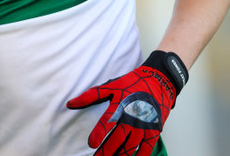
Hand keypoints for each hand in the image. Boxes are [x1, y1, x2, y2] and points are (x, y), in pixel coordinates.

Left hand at [67, 51, 187, 155]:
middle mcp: (132, 117)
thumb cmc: (132, 84)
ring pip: (131, 147)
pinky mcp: (154, 131)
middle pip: (118, 139)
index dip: (99, 133)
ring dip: (120, 155)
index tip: (91, 143)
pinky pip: (146, 149)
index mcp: (120, 105)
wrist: (159, 81)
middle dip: (107, 151)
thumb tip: (70, 104)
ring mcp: (144, 126)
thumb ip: (90, 96)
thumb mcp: (111, 86)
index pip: (108, 121)